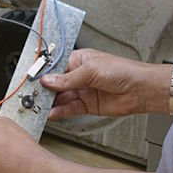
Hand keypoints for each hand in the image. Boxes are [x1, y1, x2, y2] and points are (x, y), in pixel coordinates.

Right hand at [40, 48, 172, 119]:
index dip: (43, 73)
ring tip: (39, 106)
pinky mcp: (88, 105)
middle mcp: (80, 75)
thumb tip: (49, 80)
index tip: (31, 79)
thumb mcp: (91, 70)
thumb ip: (68, 78)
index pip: (55, 67)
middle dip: (44, 90)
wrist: (141, 90)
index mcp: (79, 60)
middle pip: (56, 83)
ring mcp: (84, 90)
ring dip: (51, 102)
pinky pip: (70, 108)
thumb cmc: (123, 71)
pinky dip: (61, 111)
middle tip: (31, 96)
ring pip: (62, 97)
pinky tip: (52, 113)